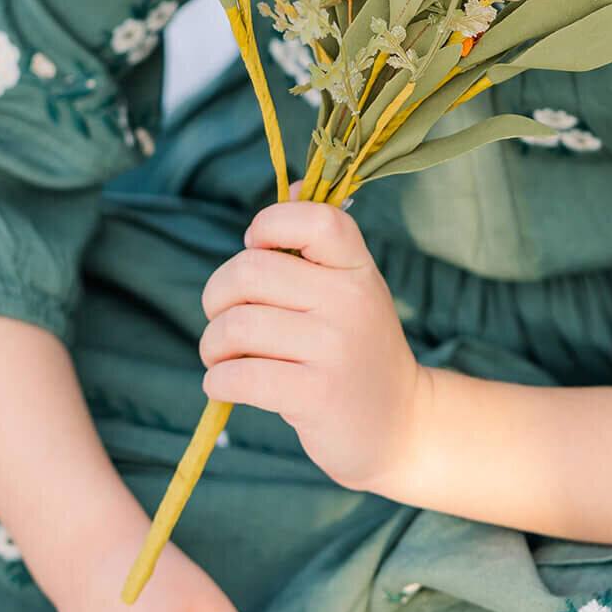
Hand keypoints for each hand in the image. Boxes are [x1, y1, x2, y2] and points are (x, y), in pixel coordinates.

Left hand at [199, 198, 427, 494]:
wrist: (400, 427)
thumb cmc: (358, 351)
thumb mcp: (352, 290)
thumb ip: (319, 245)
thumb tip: (293, 185)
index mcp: (358, 268)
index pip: (316, 218)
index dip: (270, 224)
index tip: (255, 248)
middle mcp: (350, 301)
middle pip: (250, 271)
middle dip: (216, 296)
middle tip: (220, 317)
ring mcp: (335, 348)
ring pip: (236, 326)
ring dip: (211, 346)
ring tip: (220, 357)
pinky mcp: (317, 394)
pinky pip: (239, 376)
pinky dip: (218, 381)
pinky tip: (225, 384)